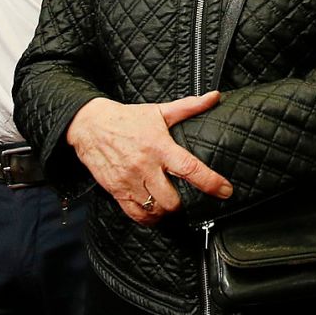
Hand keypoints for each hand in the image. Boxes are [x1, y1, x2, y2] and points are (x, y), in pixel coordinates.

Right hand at [65, 91, 231, 224]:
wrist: (89, 126)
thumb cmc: (127, 119)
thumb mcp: (159, 111)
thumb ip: (189, 106)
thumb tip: (215, 96)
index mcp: (159, 147)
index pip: (189, 168)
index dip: (210, 182)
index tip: (226, 190)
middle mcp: (145, 167)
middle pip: (171, 200)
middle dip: (184, 204)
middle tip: (188, 198)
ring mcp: (129, 181)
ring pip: (155, 210)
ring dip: (167, 212)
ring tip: (171, 204)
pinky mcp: (116, 191)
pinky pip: (135, 214)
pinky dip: (148, 218)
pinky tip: (154, 212)